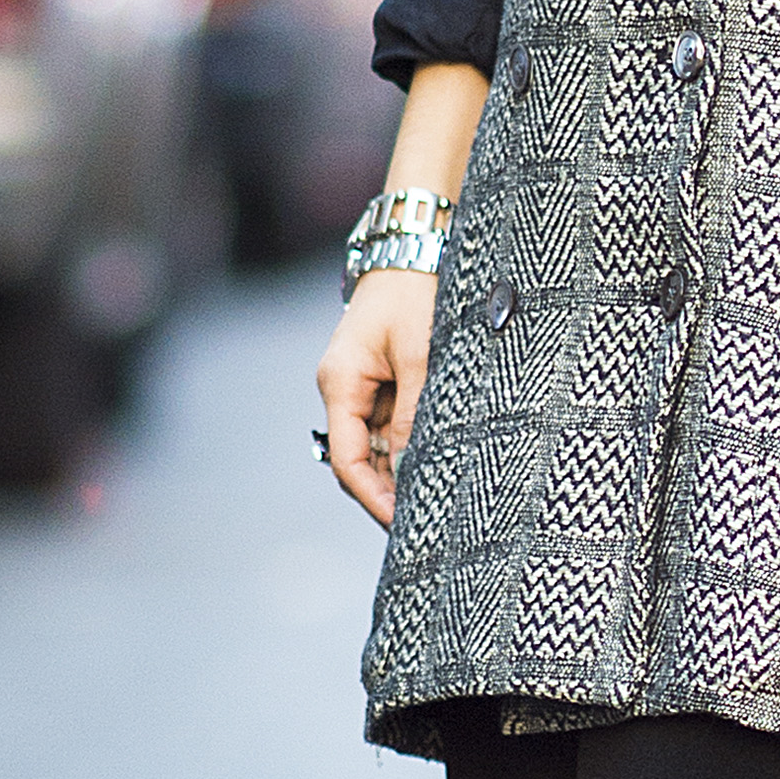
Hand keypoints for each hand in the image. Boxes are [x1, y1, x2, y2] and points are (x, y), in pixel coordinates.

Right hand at [317, 268, 437, 527]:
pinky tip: (437, 467)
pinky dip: (411, 448)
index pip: (348, 461)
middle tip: (427, 528)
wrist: (416, 250)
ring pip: (378, 448)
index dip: (374, 499)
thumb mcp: (421, 355)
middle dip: (389, 494)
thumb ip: (415, 415)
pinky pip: (391, 428)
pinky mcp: (381, 383)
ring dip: (403, 473)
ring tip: (439, 505)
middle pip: (360, 461)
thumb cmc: (416, 293)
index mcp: (340, 383)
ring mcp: (361, 389)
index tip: (403, 527)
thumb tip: (410, 471)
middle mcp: (343, 390)